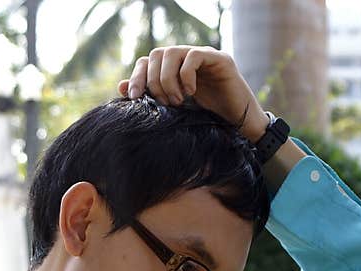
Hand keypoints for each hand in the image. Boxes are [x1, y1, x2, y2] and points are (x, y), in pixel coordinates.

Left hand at [117, 45, 269, 142]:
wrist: (240, 127)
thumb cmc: (209, 121)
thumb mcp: (174, 111)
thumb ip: (152, 98)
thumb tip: (120, 87)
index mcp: (174, 70)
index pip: (147, 62)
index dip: (136, 77)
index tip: (132, 98)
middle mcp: (186, 59)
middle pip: (156, 55)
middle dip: (154, 81)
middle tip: (164, 103)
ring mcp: (203, 56)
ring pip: (172, 53)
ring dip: (168, 79)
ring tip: (177, 101)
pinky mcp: (219, 59)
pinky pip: (193, 56)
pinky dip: (185, 75)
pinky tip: (190, 93)